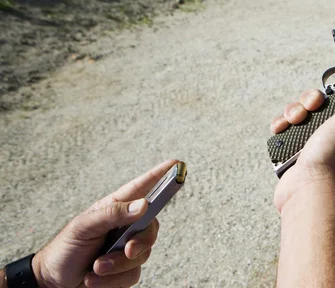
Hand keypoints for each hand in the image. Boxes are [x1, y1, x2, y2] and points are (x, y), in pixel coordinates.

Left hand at [31, 159, 179, 287]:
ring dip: (117, 265)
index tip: (177, 164)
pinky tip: (93, 279)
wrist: (52, 283)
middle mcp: (126, 226)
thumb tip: (144, 204)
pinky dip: (112, 280)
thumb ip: (114, 213)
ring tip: (95, 268)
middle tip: (127, 250)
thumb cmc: (65, 248)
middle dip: (140, 242)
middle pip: (152, 228)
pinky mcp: (125, 270)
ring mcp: (127, 248)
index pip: (143, 188)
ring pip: (142, 255)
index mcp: (116, 208)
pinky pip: (133, 275)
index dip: (161, 175)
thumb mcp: (84, 226)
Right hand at [270, 59, 334, 211]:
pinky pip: (287, 128)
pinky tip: (282, 129)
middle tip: (312, 107)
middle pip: (322, 102)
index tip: (331, 86)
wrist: (309, 194)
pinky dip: (282, 126)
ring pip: (302, 112)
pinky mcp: (298, 151)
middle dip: (312, 100)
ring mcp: (317, 143)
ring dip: (294, 111)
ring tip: (295, 122)